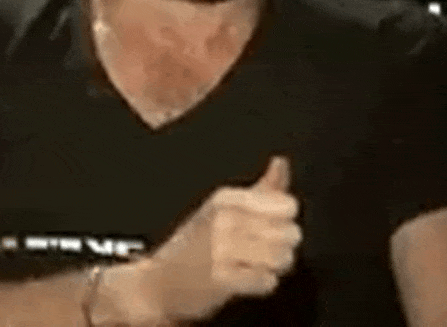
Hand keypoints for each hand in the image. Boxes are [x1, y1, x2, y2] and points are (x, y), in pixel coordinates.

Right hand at [138, 156, 302, 322]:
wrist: (156, 284)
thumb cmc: (194, 245)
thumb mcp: (223, 208)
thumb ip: (260, 189)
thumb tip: (281, 162)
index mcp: (226, 198)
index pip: (287, 205)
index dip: (284, 220)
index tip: (268, 227)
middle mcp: (224, 219)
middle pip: (290, 232)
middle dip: (283, 246)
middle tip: (262, 251)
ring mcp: (222, 249)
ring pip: (282, 257)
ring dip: (274, 267)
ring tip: (254, 265)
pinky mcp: (222, 280)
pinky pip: (267, 281)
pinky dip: (262, 284)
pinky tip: (245, 280)